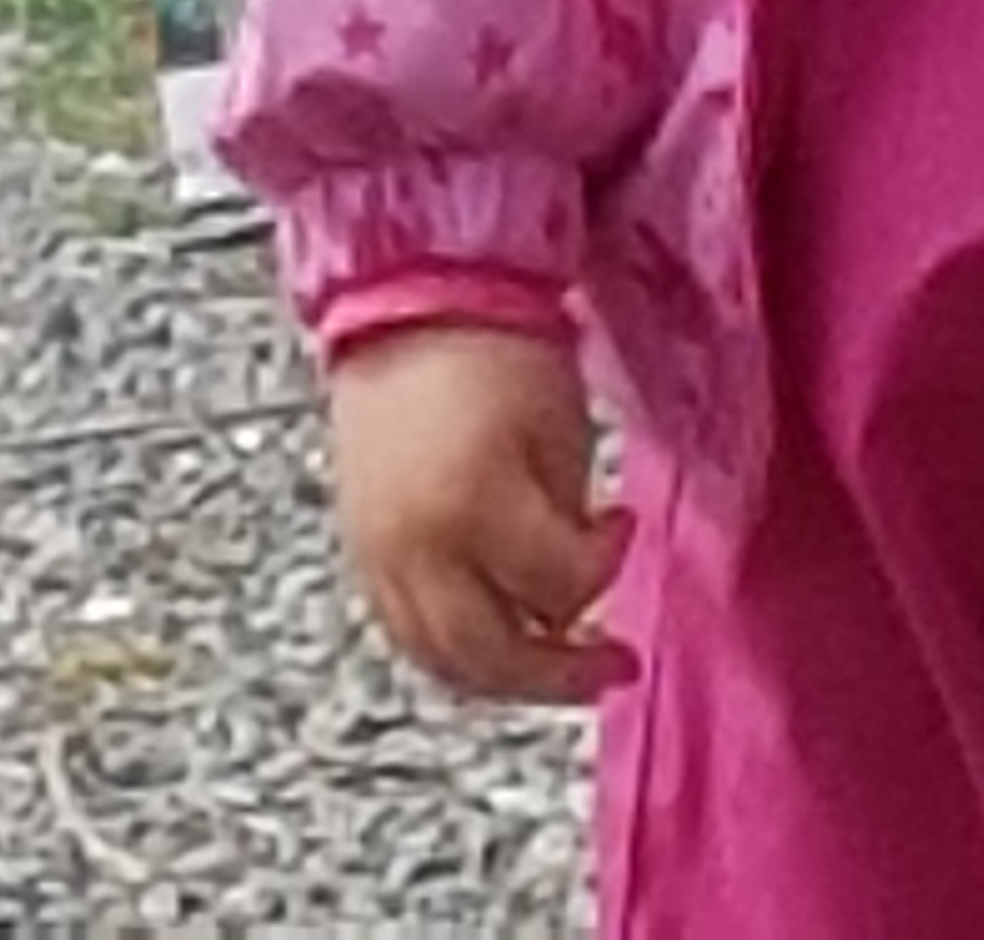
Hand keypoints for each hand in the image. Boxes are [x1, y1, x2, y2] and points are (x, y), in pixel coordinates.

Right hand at [330, 325, 634, 709]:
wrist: (412, 303)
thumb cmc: (498, 348)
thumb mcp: (559, 427)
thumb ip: (568, 518)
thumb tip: (576, 589)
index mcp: (475, 505)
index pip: (558, 587)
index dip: (605, 563)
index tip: (624, 525)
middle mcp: (417, 548)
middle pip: (493, 656)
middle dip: (561, 671)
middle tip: (610, 665)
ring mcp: (379, 559)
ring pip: (443, 664)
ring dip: (506, 679)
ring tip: (557, 672)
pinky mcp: (360, 556)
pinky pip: (407, 637)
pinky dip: (454, 657)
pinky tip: (496, 650)